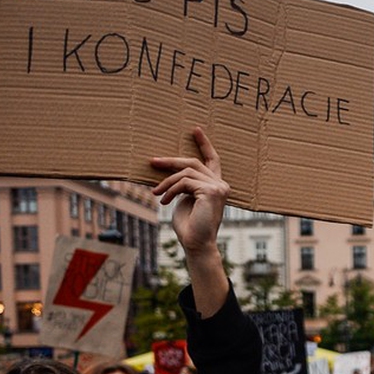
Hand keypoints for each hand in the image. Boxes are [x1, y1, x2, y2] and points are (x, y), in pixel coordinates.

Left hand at [151, 127, 228, 256]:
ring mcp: (218, 188)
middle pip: (193, 162)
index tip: (195, 129)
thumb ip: (184, 185)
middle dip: (171, 161)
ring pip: (186, 173)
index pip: (213, 160)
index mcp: (216, 186)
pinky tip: (164, 201)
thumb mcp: (184, 200)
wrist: (196, 244)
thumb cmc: (190, 226)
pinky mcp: (212, 192)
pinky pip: (184, 182)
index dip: (204, 144)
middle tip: (152, 162)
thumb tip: (171, 173)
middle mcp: (221, 185)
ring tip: (155, 193)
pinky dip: (170, 190)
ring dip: (166, 182)